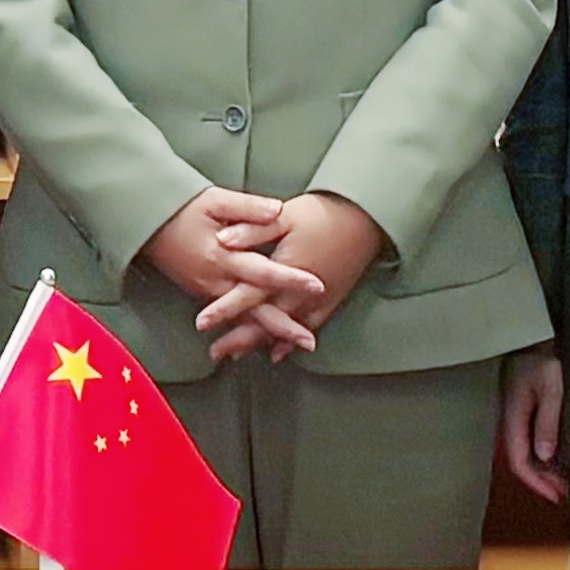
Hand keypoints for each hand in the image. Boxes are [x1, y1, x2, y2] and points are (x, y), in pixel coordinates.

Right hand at [137, 186, 322, 358]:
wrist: (146, 223)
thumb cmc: (182, 208)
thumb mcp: (215, 200)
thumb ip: (248, 207)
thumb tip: (278, 210)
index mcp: (221, 256)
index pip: (262, 271)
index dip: (290, 279)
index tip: (317, 286)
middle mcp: (215, 280)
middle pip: (254, 310)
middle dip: (283, 327)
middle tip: (310, 341)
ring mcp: (207, 291)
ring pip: (242, 319)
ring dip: (268, 333)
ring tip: (295, 345)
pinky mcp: (202, 294)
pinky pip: (230, 317)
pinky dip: (249, 328)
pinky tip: (265, 337)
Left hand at [204, 192, 387, 360]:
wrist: (367, 220)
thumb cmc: (324, 214)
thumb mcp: (286, 215)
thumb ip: (253, 228)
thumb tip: (222, 240)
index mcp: (284, 270)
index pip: (247, 295)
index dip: (223, 310)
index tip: (201, 324)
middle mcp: (299, 293)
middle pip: (263, 321)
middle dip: (238, 339)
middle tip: (215, 353)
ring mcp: (317, 301)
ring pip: (282, 329)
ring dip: (259, 343)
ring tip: (236, 355)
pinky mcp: (331, 300)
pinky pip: (307, 328)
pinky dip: (289, 341)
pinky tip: (277, 351)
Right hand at [498, 347, 567, 505]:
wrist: (533, 333)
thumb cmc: (542, 356)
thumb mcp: (550, 387)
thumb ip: (547, 420)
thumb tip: (546, 456)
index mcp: (512, 417)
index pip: (519, 462)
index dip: (536, 483)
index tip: (556, 497)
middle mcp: (511, 420)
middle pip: (522, 461)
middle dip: (542, 481)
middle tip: (566, 493)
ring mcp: (516, 415)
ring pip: (527, 451)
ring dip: (545, 468)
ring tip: (567, 480)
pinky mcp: (524, 408)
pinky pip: (532, 439)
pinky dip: (546, 453)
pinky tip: (560, 456)